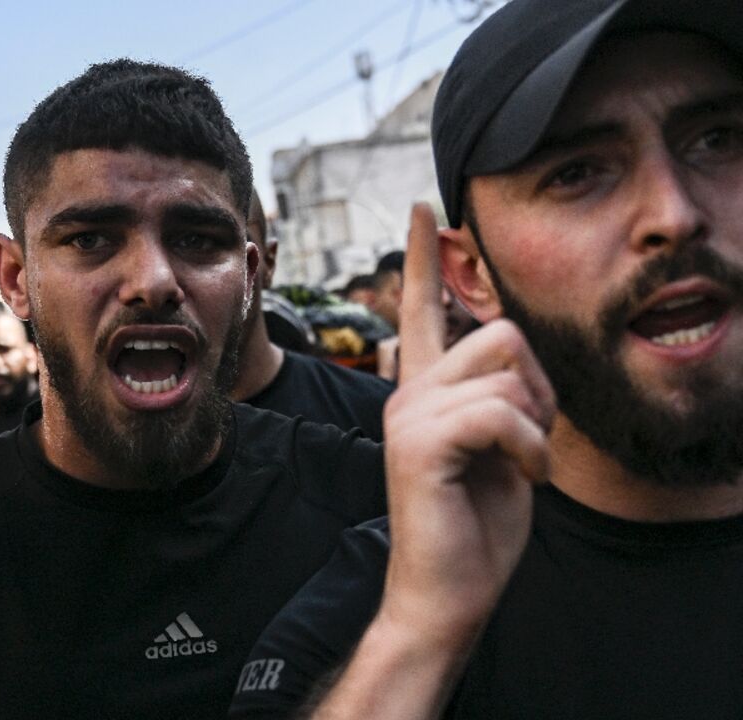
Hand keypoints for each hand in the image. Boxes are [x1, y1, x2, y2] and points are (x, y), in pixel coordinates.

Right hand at [378, 203, 555, 648]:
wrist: (448, 592)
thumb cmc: (476, 525)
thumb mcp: (499, 447)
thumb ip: (499, 397)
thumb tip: (511, 357)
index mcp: (424, 391)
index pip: (421, 309)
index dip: (423, 258)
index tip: (425, 209)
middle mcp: (408, 392)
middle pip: (502, 334)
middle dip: (538, 386)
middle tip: (527, 441)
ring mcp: (408, 415)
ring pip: (506, 372)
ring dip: (536, 425)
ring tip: (518, 466)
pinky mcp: (419, 443)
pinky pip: (502, 413)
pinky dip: (530, 449)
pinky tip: (519, 478)